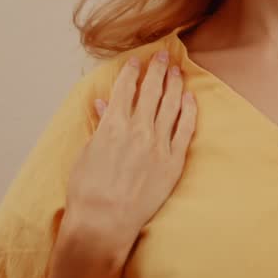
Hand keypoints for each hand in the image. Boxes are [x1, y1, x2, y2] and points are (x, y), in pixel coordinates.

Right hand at [65, 50, 196, 247]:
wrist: (104, 223)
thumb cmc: (87, 192)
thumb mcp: (86, 153)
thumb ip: (98, 126)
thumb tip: (102, 104)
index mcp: (112, 125)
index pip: (124, 89)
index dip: (132, 71)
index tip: (137, 61)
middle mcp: (138, 129)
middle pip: (151, 90)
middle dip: (157, 69)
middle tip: (163, 55)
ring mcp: (158, 145)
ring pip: (171, 105)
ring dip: (174, 84)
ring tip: (178, 71)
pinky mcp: (173, 162)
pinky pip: (185, 129)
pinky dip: (188, 111)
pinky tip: (190, 98)